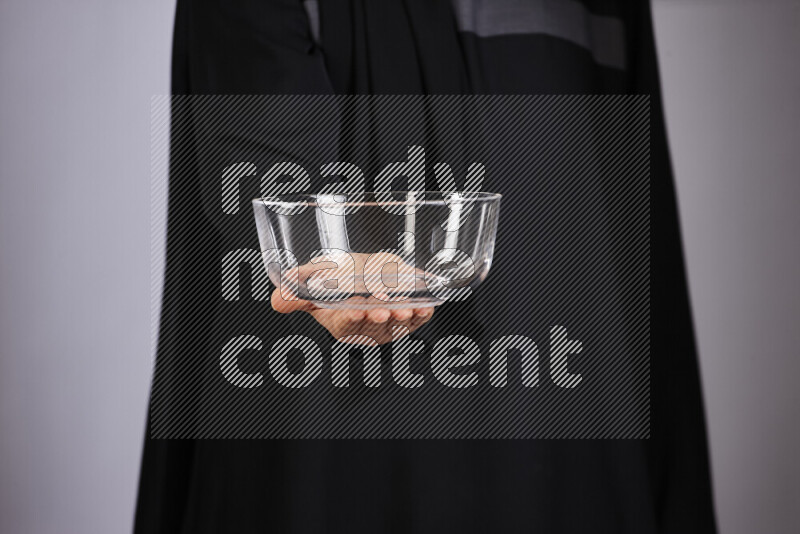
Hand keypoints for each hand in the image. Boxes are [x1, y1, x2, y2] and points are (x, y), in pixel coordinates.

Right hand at [270, 252, 434, 344]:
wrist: (364, 274)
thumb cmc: (340, 280)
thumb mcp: (315, 280)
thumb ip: (297, 291)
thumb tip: (278, 300)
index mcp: (339, 321)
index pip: (343, 324)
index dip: (348, 319)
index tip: (354, 311)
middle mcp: (364, 328)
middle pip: (372, 326)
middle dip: (378, 318)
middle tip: (383, 308)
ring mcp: (387, 326)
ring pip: (396, 326)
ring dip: (402, 318)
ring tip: (405, 308)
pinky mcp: (407, 321)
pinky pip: (416, 322)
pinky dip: (422, 315)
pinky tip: (426, 307)